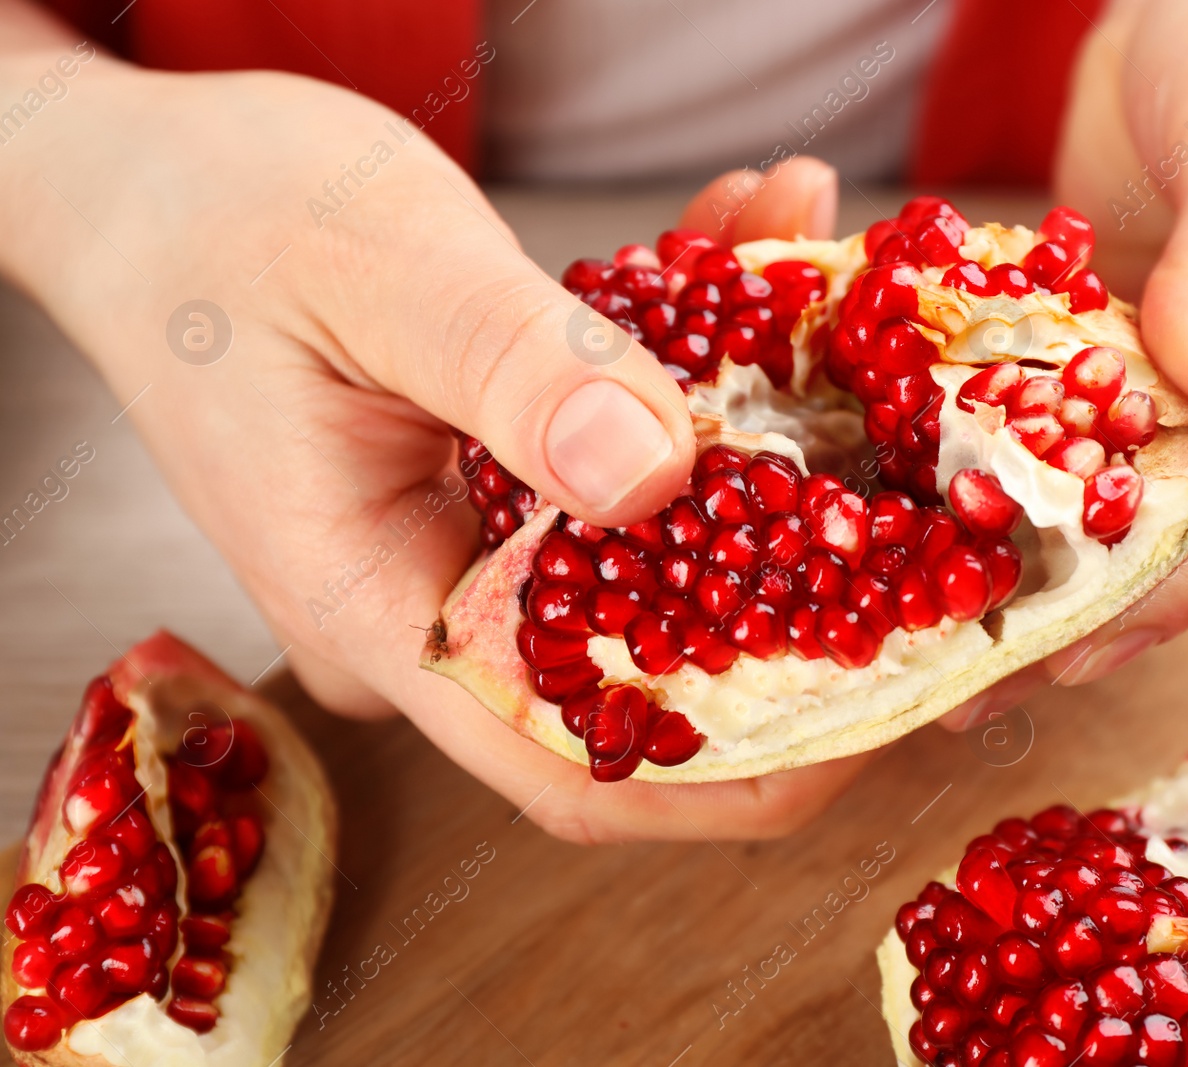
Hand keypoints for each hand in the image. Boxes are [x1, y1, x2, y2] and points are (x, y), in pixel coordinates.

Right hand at [0, 21, 853, 840]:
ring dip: (768, 434)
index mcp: (380, 609)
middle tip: (928, 491)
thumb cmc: (214, 220)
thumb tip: (659, 473)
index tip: (895, 702)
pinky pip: (637, 455)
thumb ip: (514, 371)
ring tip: (822, 281)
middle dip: (808, 592)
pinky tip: (748, 240)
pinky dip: (704, 366)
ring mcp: (479, 546)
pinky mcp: (509, 477)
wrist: (145, 183)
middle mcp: (440, 605)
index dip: (747, 768)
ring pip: (667, 549)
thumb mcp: (375, 270)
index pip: (579, 764)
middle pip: (659, 675)